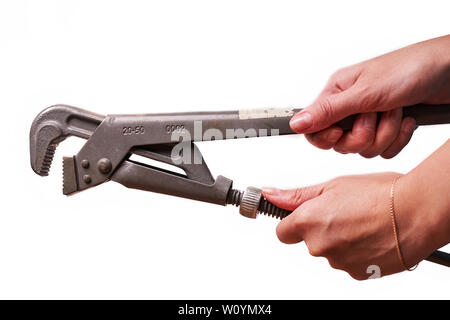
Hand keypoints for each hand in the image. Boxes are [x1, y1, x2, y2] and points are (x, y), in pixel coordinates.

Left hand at [262, 172, 444, 279]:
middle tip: (343, 212)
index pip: (282, 232)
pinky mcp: (358, 273)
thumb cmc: (379, 195)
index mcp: (308, 222)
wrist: (417, 212)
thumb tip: (271, 194)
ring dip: (340, 240)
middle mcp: (319, 246)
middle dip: (320, 229)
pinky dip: (356, 252)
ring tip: (361, 222)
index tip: (303, 217)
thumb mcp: (333, 186)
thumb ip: (297, 195)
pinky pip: (348, 263)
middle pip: (308, 242)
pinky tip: (370, 236)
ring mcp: (339, 262)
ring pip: (330, 252)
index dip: (292, 223)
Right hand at [290, 35, 449, 157]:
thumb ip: (328, 111)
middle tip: (376, 115)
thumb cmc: (409, 70)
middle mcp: (351, 108)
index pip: (314, 128)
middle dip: (364, 135)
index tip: (342, 132)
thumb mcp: (364, 93)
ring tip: (396, 112)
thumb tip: (295, 124)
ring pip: (364, 149)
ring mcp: (370, 119)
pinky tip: (407, 120)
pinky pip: (383, 150)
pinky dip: (398, 139)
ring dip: (385, 134)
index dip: (326, 137)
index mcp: (337, 94)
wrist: (449, 71)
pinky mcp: (387, 128)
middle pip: (341, 144)